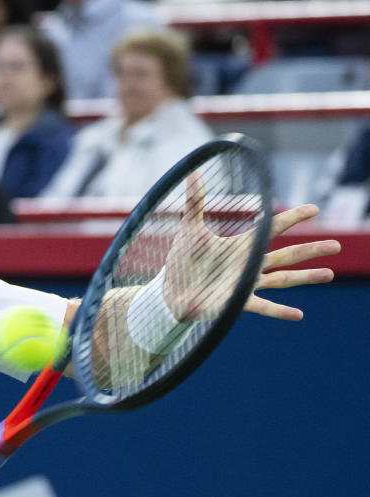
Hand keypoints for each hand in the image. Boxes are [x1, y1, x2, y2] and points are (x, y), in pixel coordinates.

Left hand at [163, 173, 339, 320]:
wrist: (170, 290)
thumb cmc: (183, 260)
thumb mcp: (190, 229)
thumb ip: (195, 202)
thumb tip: (193, 172)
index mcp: (241, 246)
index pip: (272, 228)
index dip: (292, 218)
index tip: (314, 209)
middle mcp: (249, 265)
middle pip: (286, 255)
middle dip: (310, 250)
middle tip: (336, 244)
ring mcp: (246, 284)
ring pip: (281, 279)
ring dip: (305, 277)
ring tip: (330, 274)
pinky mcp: (237, 302)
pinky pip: (262, 306)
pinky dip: (280, 311)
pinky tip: (299, 314)